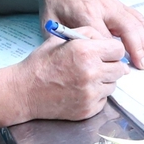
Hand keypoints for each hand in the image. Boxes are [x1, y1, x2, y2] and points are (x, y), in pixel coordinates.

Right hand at [7, 33, 129, 121]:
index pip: (118, 50)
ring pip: (113, 85)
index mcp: (85, 52)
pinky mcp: (88, 109)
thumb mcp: (62, 39)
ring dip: (104, 81)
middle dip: (110, 65)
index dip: (112, 50)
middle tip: (96, 65)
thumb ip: (88, 34)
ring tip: (85, 78)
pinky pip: (104, 99)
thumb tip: (109, 42)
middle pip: (120, 69)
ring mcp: (90, 93)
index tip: (105, 52)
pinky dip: (96, 95)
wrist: (24, 92)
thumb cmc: (41, 64)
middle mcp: (91, 73)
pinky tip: (80, 90)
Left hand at [39, 0, 143, 68]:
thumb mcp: (51, 26)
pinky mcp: (118, 5)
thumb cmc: (54, 7)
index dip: (112, 53)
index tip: (119, 68)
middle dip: (136, 47)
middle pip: (126, 27)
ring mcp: (113, 5)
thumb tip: (74, 62)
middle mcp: (103, 8)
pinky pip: (136, 17)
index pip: (104, 36)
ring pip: (134, 22)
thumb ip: (62, 42)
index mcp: (85, 13)